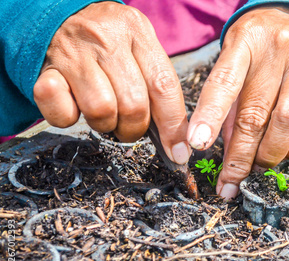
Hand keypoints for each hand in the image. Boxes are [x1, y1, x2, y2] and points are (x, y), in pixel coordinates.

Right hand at [33, 2, 190, 164]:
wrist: (59, 15)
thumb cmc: (108, 41)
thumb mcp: (138, 45)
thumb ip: (156, 82)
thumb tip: (174, 137)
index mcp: (137, 32)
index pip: (164, 86)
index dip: (173, 126)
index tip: (178, 152)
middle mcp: (106, 40)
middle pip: (134, 105)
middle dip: (135, 128)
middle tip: (128, 125)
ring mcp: (74, 54)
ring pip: (101, 112)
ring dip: (105, 125)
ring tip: (103, 112)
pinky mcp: (46, 72)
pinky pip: (63, 114)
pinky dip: (70, 119)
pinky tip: (75, 104)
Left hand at [187, 6, 288, 198]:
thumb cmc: (260, 45)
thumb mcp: (236, 57)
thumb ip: (229, 99)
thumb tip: (225, 148)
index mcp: (245, 43)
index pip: (224, 81)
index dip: (209, 115)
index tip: (197, 143)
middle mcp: (277, 54)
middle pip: (256, 113)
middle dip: (240, 156)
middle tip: (230, 183)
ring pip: (288, 123)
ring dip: (270, 155)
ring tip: (258, 169)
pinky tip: (286, 155)